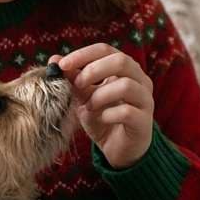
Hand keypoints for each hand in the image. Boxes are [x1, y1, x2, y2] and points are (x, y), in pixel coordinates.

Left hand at [51, 44, 153, 168]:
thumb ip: (73, 78)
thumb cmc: (102, 118)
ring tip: (89, 106)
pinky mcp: (144, 121)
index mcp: (125, 69)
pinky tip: (101, 119)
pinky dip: (108, 114)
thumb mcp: (84, 96)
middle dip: (93, 71)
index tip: (62, 65)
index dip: (82, 55)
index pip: (105, 49)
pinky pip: (127, 112)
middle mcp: (140, 80)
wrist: (117, 149)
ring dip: (100, 95)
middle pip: (121, 61)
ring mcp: (145, 100)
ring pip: (126, 85)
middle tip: (77, 85)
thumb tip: (54, 60)